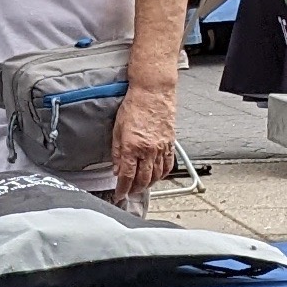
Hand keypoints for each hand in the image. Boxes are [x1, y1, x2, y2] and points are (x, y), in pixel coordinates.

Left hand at [109, 80, 176, 201]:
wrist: (153, 92)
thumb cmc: (134, 106)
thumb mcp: (117, 129)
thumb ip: (117, 151)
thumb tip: (116, 168)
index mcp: (132, 147)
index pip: (127, 176)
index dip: (122, 189)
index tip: (119, 194)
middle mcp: (148, 150)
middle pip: (143, 179)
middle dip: (135, 189)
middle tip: (129, 192)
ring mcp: (161, 148)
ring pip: (157, 175)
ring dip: (149, 184)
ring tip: (141, 187)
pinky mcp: (170, 144)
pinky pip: (168, 165)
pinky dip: (162, 174)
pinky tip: (158, 176)